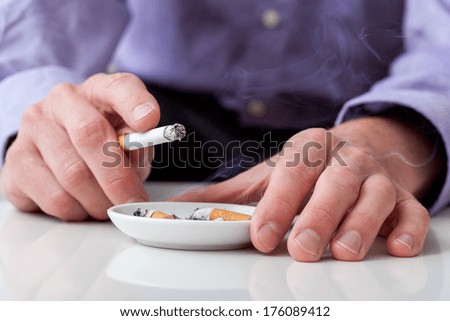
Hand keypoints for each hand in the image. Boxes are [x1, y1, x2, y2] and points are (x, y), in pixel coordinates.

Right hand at [0, 73, 159, 219]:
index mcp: (99, 90)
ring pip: (72, 174)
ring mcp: (34, 128)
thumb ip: (139, 142)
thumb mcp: (131, 138)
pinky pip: (52, 196)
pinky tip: (81, 206)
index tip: (148, 121)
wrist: (62, 147)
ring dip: (98, 201)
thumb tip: (138, 150)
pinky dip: (75, 210)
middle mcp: (63, 101)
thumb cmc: (106, 143)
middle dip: (118, 177)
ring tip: (107, 206)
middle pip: (89, 136)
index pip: (119, 88)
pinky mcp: (17, 160)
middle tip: (133, 201)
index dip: (135, 104)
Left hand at [174, 116, 440, 260]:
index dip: (277, 203)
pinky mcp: (402, 198)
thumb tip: (179, 208)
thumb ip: (227, 196)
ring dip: (360, 224)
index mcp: (310, 148)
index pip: (292, 172)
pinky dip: (408, 228)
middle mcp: (345, 158)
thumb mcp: (267, 177)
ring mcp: (376, 177)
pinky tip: (397, 245)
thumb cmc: (307, 170)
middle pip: (335, 183)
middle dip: (318, 215)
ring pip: (375, 195)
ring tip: (343, 251)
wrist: (354, 152)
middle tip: (301, 247)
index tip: (262, 235)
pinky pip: (411, 211)